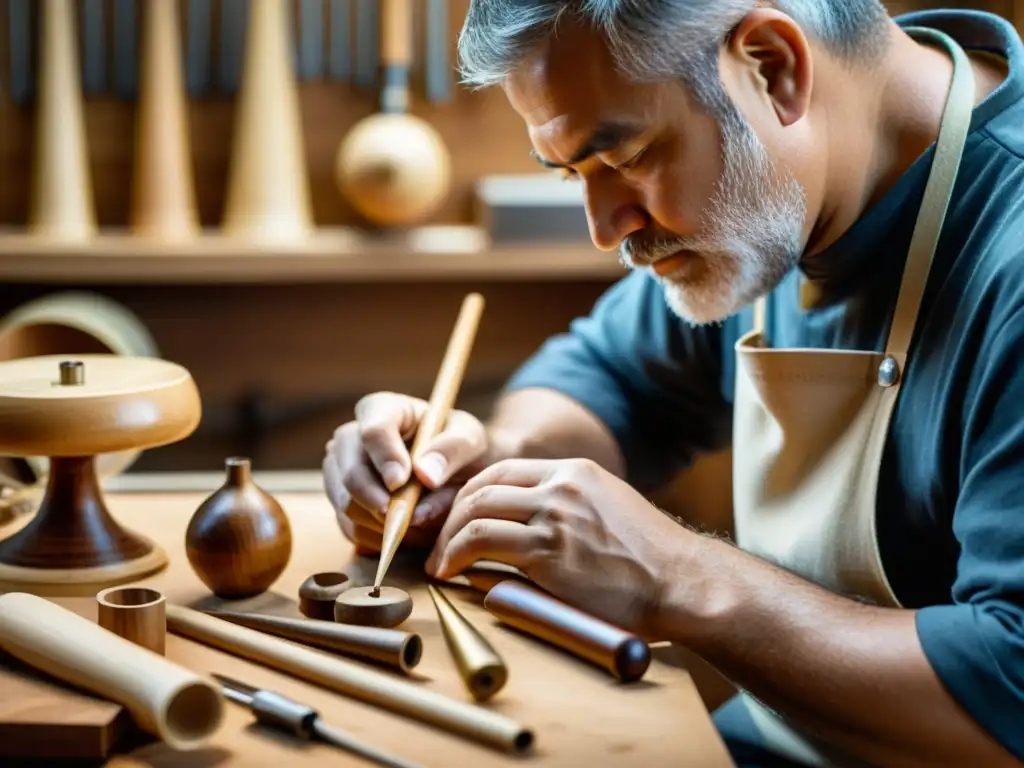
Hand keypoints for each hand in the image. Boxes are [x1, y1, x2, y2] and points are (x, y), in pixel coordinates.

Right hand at [323, 391, 488, 554]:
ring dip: (383, 524)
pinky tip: (407, 533)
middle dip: (379, 501)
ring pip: (347, 504)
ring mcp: (339, 470)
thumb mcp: (470, 440)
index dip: (385, 459)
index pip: (373, 431)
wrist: (452, 474)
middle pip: (351, 473)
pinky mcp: (340, 501)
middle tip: (409, 520)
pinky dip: (378, 537)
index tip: (400, 482)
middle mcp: (351, 437)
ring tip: (421, 526)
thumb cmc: (459, 448)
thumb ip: (453, 450)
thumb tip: (425, 475)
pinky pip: (349, 526)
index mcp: (382, 409)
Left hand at [425, 457, 691, 634]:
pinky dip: (455, 555)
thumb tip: (527, 529)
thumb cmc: (650, 562)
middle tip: (439, 542)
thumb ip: (571, 509)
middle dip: (451, 514)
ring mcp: (555, 515)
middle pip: (483, 487)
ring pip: (476, 512)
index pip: (504, 471)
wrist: (683, 583)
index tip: (458, 519)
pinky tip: (449, 571)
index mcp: (576, 472)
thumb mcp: (611, 510)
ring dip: (447, 538)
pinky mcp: (548, 551)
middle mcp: (562, 485)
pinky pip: (482, 543)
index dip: (472, 494)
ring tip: (439, 562)